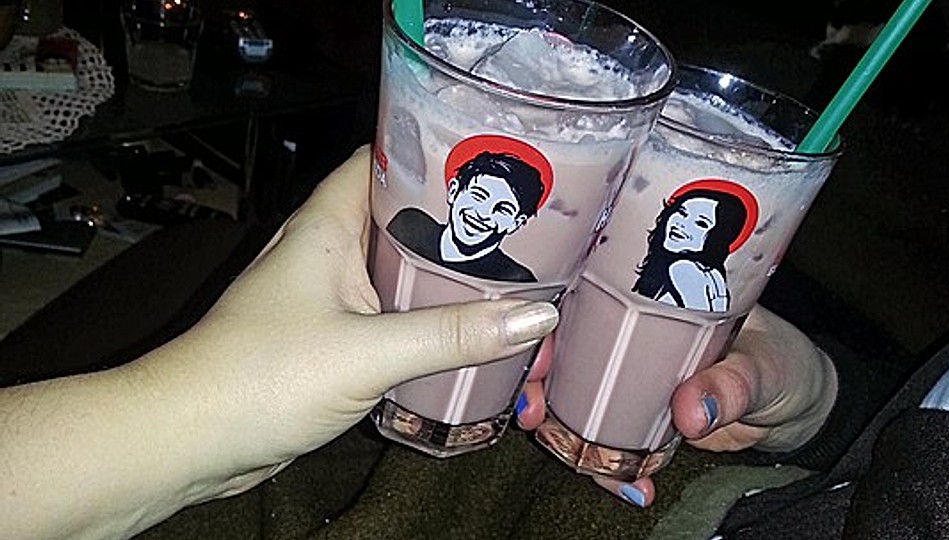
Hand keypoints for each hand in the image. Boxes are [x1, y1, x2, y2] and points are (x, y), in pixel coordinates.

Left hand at [1, 145, 558, 539]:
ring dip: (445, 280)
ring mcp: (327, 297)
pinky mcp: (330, 340)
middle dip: (458, 225)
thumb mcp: (367, 352)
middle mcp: (327, 251)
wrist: (191, 440)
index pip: (383, 158)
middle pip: (401, 219)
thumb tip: (536, 318)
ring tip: (513, 279)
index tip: (494, 160)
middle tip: (525, 229)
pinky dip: (425, 322)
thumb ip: (452, 334)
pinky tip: (467, 334)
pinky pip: (388, 319)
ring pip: (397, 273)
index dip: (435, 151)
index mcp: (327, 225)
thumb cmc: (262, 376)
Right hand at [516, 304, 835, 507]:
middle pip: (561, 358)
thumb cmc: (783, 361)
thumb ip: (730, 385)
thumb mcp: (762, 365)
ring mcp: (630, 384)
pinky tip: (633, 489)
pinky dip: (613, 471)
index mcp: (647, 301)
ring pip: (575, 406)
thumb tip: (691, 410)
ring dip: (568, 438)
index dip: (543, 326)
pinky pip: (610, 445)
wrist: (796, 407)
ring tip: (592, 468)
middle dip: (536, 387)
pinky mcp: (639, 424)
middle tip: (535, 418)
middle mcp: (628, 338)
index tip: (530, 357)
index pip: (579, 303)